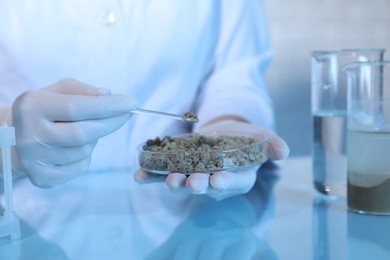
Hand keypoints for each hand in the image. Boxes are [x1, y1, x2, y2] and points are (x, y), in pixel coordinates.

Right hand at [12, 79, 136, 187]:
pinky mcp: (42, 178)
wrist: (16, 138)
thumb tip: (108, 96)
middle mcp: (29, 134)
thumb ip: (83, 90)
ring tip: (84, 130)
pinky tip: (75, 147)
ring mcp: (34, 160)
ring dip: (94, 139)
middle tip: (127, 114)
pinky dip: (86, 156)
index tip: (133, 102)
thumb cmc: (45, 110)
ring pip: (85, 151)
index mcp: (32, 107)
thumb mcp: (58, 91)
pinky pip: (80, 167)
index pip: (77, 107)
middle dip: (112, 122)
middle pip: (84, 133)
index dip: (109, 105)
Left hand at [135, 119, 288, 199]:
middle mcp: (214, 180)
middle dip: (197, 185)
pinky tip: (138, 175)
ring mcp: (194, 175)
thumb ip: (271, 143)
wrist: (223, 133)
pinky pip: (162, 175)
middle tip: (189, 183)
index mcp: (236, 176)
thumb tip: (283, 151)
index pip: (233, 182)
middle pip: (206, 186)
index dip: (226, 182)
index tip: (218, 180)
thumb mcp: (260, 137)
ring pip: (184, 183)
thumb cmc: (244, 138)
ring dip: (174, 182)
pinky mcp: (177, 168)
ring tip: (168, 179)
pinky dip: (150, 176)